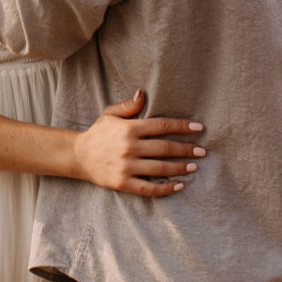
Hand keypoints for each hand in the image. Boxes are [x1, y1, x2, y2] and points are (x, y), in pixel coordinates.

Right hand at [73, 89, 205, 196]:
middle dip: (186, 149)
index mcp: (130, 128)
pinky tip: (179, 186)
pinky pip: (149, 188)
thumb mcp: (110, 114)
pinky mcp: (124, 183)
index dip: (182, 126)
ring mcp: (127, 166)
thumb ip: (128, 105)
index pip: (162, 125)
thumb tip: (143, 93)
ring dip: (180, 168)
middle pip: (165, 148)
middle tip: (202, 151)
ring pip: (161, 168)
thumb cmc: (98, 132)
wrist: (79, 156)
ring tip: (194, 166)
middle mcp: (130, 147)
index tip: (199, 128)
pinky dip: (166, 188)